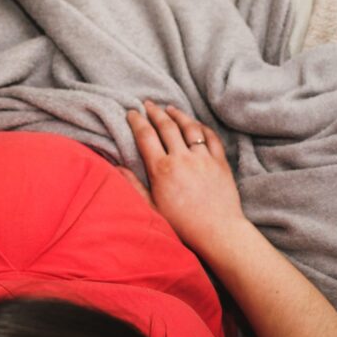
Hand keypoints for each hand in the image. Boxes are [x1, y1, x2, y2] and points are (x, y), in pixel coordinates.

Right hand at [120, 100, 244, 254]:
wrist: (218, 232)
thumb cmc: (183, 225)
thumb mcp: (152, 209)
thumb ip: (134, 186)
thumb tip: (116, 167)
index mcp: (162, 170)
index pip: (146, 136)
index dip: (137, 121)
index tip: (132, 112)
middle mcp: (182, 158)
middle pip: (166, 126)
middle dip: (155, 112)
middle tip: (148, 104)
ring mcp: (203, 158)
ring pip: (189, 127)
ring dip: (178, 115)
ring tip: (170, 109)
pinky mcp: (220, 162)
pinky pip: (210, 137)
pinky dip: (201, 127)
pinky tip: (195, 124)